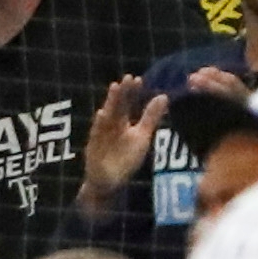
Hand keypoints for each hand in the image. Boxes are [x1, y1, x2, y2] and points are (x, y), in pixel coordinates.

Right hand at [80, 75, 165, 194]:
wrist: (109, 180)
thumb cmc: (125, 158)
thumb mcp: (142, 137)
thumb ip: (150, 117)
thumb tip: (164, 96)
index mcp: (122, 121)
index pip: (127, 103)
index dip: (132, 92)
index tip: (138, 79)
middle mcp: (111, 124)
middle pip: (117, 106)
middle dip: (122, 92)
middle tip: (127, 78)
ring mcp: (102, 133)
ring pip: (107, 115)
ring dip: (110, 102)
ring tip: (115, 88)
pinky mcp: (94, 144)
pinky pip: (97, 133)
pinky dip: (99, 123)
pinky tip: (102, 114)